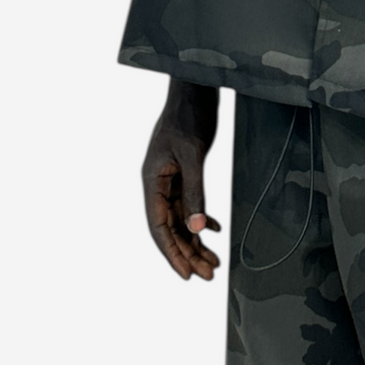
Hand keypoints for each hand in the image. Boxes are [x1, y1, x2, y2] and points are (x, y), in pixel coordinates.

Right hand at [141, 80, 221, 281]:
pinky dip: (200, 218)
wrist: (194, 90)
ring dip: (195, 241)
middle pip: (170, 228)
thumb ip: (194, 192)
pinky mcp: (183, 172)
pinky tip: (213, 230)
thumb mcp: (192, 155)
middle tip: (207, 275)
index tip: (186, 274)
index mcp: (151, 181)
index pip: (158, 227)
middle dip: (187, 253)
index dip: (171, 253)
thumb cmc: (188, 116)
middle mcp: (157, 184)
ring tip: (213, 261)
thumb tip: (195, 229)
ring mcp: (170, 179)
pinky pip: (188, 204)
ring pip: (180, 219)